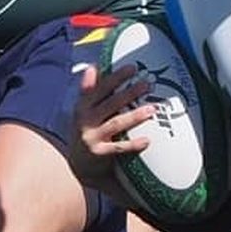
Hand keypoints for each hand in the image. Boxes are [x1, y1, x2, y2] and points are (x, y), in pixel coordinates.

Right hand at [68, 63, 153, 189]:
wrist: (78, 165)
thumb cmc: (88, 130)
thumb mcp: (84, 110)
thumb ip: (91, 90)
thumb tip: (94, 66)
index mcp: (83, 106)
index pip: (99, 88)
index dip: (115, 77)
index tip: (133, 68)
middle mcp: (85, 120)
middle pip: (110, 103)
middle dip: (129, 93)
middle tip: (148, 84)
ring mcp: (91, 137)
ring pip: (115, 123)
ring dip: (134, 116)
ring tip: (152, 109)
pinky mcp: (99, 153)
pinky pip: (118, 148)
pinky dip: (133, 145)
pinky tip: (147, 141)